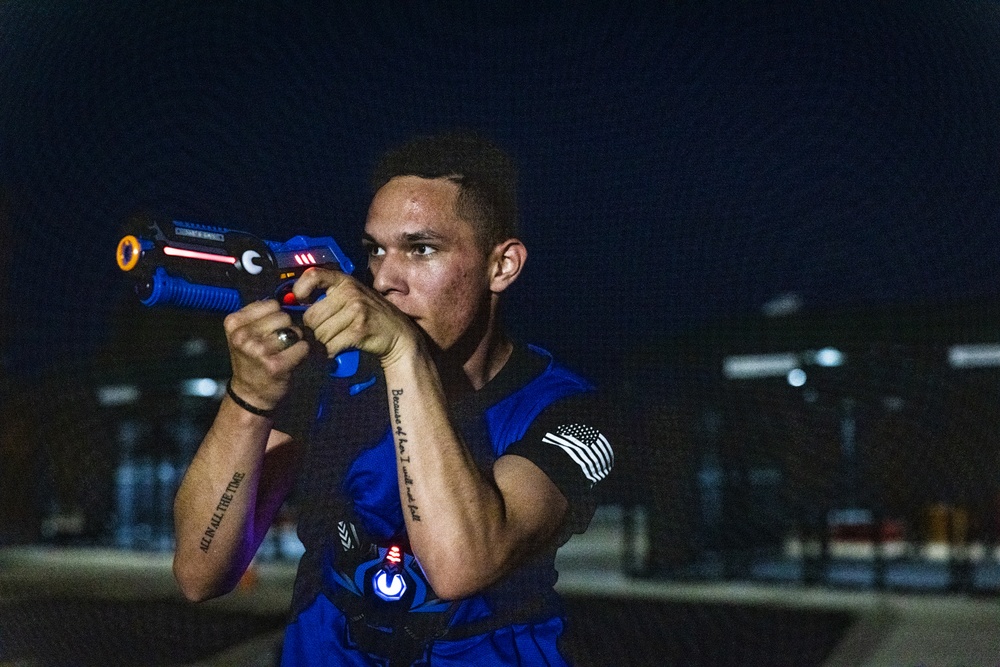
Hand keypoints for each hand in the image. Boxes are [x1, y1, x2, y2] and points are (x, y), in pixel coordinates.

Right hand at [223, 299, 309, 410]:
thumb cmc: (251, 360)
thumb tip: (286, 298)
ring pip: (294, 330)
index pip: (271, 303)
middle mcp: (243, 336)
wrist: (249, 393)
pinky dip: (303, 352)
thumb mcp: (244, 333)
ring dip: (296, 340)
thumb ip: (259, 314)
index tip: (270, 329)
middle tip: (279, 343)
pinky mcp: (275, 365)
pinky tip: (292, 360)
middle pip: (284, 315)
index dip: (277, 315)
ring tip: (285, 351)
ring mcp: (258, 350)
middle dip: (287, 327)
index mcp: (233, 323)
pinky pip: (302, 347)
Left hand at [294, 267, 421, 366]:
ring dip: (321, 344)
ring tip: (329, 344)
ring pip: (320, 333)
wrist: (399, 335)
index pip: (312, 275)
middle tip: (320, 336)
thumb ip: (329, 296)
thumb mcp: (352, 297)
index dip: (300, 290)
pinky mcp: (358, 330)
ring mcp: (355, 310)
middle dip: (312, 330)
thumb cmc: (371, 317)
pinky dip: (330, 352)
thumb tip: (295, 306)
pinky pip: (331, 345)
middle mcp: (350, 292)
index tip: (302, 302)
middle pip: (311, 316)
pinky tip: (335, 351)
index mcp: (345, 281)